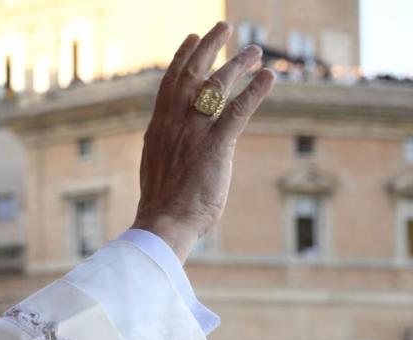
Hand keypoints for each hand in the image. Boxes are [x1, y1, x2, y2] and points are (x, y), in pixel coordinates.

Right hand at [133, 21, 275, 262]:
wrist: (163, 223)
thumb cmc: (162, 205)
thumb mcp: (157, 166)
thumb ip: (166, 145)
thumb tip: (170, 141)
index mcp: (158, 128)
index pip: (169, 82)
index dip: (182, 56)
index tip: (192, 38)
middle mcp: (174, 123)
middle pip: (192, 74)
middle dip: (209, 47)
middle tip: (225, 28)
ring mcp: (194, 133)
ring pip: (217, 86)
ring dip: (238, 64)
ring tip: (255, 51)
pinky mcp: (216, 146)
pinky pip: (238, 110)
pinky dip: (255, 91)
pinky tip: (269, 76)